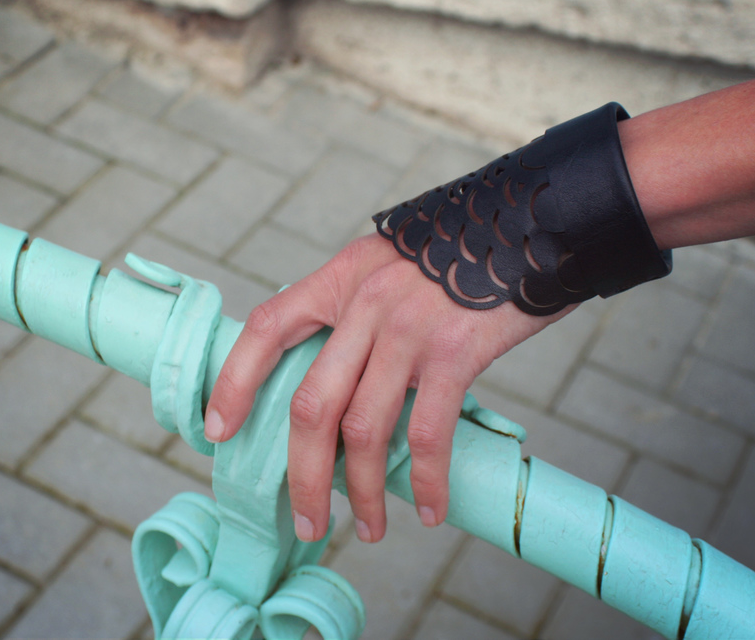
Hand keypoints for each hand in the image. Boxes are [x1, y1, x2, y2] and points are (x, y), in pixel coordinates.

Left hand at [204, 234, 573, 542]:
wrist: (537, 224)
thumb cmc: (464, 253)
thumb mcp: (392, 264)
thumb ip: (359, 308)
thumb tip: (340, 373)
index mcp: (341, 278)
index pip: (267, 326)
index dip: (234, 380)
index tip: (217, 429)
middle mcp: (364, 303)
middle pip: (310, 404)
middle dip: (302, 476)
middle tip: (307, 523)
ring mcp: (407, 327)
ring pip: (362, 430)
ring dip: (361, 493)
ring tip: (370, 530)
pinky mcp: (455, 352)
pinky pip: (427, 433)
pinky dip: (424, 481)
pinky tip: (429, 509)